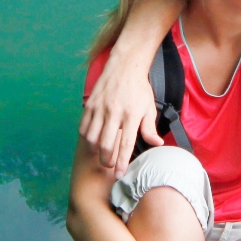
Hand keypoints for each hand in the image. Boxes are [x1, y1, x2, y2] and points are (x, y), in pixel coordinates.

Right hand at [80, 62, 160, 177]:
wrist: (125, 66)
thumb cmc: (139, 89)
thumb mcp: (149, 107)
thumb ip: (150, 128)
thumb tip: (157, 144)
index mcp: (131, 115)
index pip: (126, 144)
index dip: (122, 162)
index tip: (120, 174)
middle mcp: (114, 112)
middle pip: (106, 144)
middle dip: (106, 160)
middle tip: (109, 165)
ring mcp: (100, 108)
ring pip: (92, 138)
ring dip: (95, 150)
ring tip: (100, 153)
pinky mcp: (90, 104)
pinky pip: (83, 126)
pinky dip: (86, 137)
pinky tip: (92, 140)